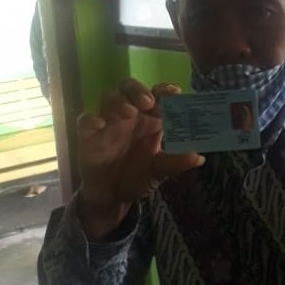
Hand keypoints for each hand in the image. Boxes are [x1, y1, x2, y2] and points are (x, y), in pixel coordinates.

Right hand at [77, 79, 203, 238]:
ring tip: (129, 114)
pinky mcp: (88, 134)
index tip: (174, 94)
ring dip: (119, 101)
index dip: (165, 90)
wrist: (112, 196)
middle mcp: (129, 115)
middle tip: (147, 103)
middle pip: (130, 87)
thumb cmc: (137, 177)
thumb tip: (199, 157)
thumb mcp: (159, 172)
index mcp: (150, 119)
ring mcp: (108, 122)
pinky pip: (85, 119)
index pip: (157, 94)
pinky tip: (99, 125)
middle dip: (139, 90)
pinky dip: (91, 119)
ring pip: (109, 97)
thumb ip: (176, 163)